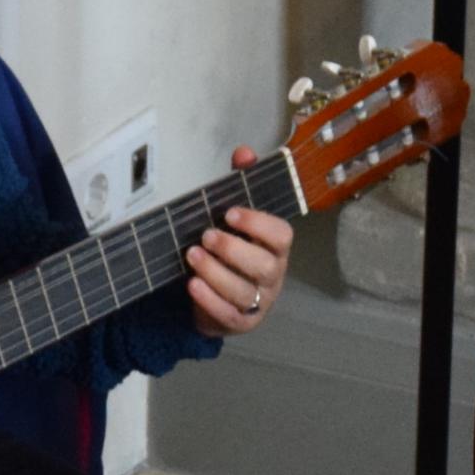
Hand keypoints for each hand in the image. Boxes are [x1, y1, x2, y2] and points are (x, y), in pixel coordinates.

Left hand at [187, 145, 288, 336]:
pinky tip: (192, 284)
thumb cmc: (232, 253)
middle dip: (234, 250)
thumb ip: (240, 185)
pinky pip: (229, 315)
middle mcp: (272, 276)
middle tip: (206, 236)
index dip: (259, 224)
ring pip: (244, 292)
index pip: (282, 236)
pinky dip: (209, 300)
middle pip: (264, 266)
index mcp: (275, 248)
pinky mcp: (240, 322)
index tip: (231, 213)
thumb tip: (244, 151)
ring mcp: (258, 302)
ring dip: (216, 273)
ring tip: (192, 256)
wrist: (220, 297)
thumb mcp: (235, 218)